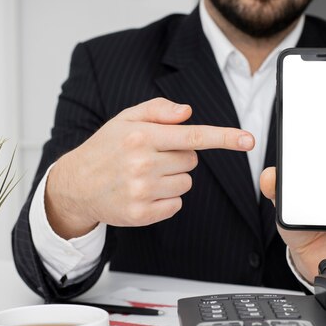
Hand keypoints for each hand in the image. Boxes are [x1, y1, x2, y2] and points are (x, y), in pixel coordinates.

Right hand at [45, 98, 254, 238]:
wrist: (76, 185)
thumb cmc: (105, 149)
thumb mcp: (125, 120)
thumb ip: (157, 112)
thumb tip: (188, 112)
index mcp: (142, 136)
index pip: (193, 136)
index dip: (224, 138)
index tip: (249, 140)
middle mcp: (142, 163)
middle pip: (191, 161)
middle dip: (177, 157)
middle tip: (151, 158)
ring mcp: (142, 191)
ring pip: (186, 183)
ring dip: (172, 179)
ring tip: (145, 176)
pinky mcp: (142, 214)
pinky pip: (176, 204)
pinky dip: (166, 199)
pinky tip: (144, 193)